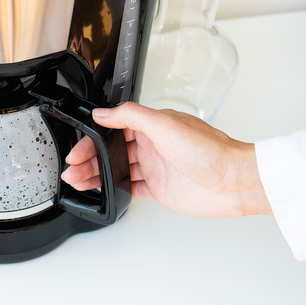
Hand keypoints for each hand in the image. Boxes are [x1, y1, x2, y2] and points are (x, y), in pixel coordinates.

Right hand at [61, 102, 271, 217]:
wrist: (232, 182)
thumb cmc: (209, 150)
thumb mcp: (164, 124)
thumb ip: (130, 116)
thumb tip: (103, 112)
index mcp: (152, 126)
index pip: (113, 129)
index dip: (92, 139)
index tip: (78, 148)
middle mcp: (152, 146)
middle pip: (111, 151)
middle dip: (89, 160)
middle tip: (73, 169)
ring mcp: (155, 168)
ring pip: (116, 170)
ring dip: (97, 175)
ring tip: (79, 181)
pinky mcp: (159, 189)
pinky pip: (130, 188)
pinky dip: (114, 190)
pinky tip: (102, 192)